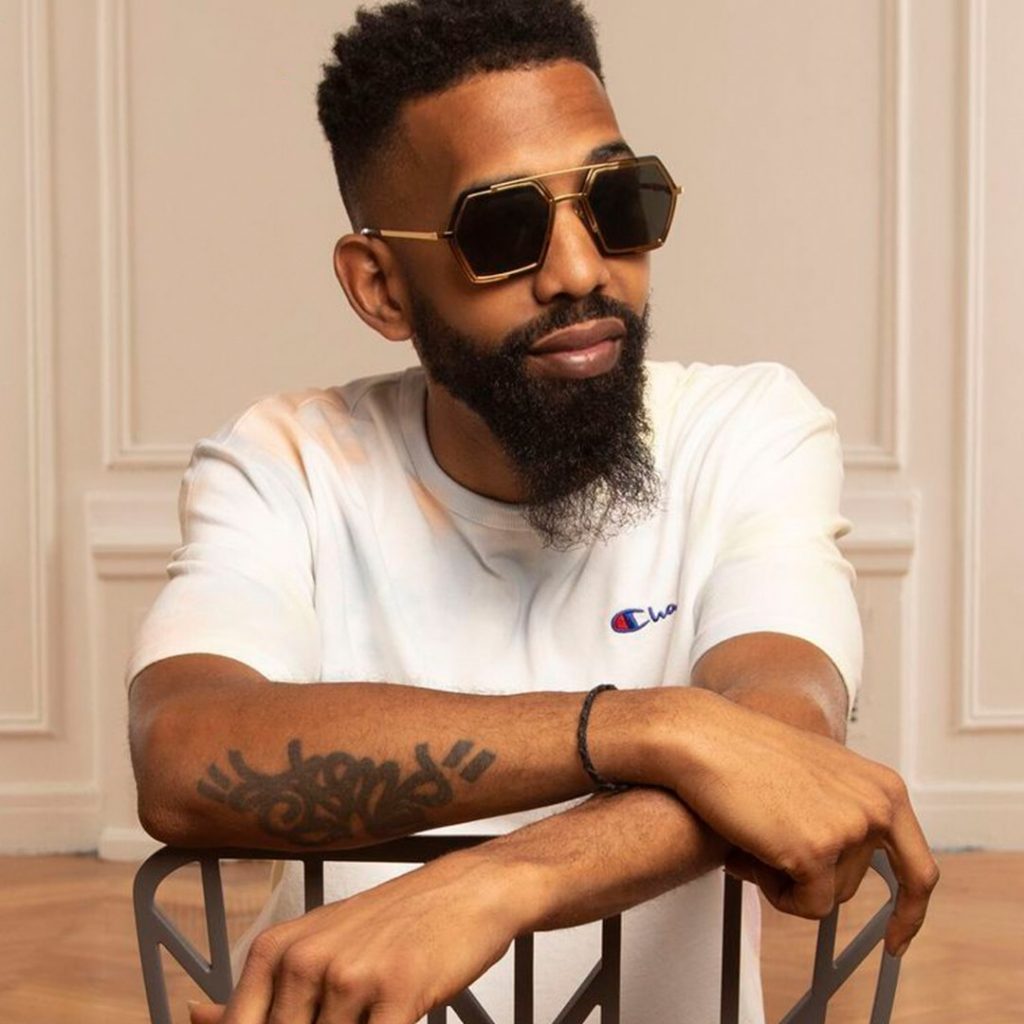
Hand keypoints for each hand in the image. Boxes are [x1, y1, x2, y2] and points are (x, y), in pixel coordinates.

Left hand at [187, 848, 534, 1023]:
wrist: (468, 890)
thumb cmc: (394, 922)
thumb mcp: (319, 943)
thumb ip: (259, 991)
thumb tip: (193, 1016)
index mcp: (276, 950)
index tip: (305, 1021)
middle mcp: (305, 960)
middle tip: (350, 1012)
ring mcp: (350, 977)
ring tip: (372, 1010)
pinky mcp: (397, 993)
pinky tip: (396, 1017)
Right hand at [654, 688, 938, 955]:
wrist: (705, 739)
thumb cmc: (745, 750)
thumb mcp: (818, 773)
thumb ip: (845, 809)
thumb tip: (843, 858)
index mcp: (883, 788)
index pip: (919, 867)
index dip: (910, 910)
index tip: (896, 937)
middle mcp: (876, 807)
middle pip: (856, 885)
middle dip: (812, 880)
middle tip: (772, 854)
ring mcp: (849, 829)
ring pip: (829, 897)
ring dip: (788, 881)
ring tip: (755, 839)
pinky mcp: (816, 852)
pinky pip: (805, 905)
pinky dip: (774, 892)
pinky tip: (748, 855)